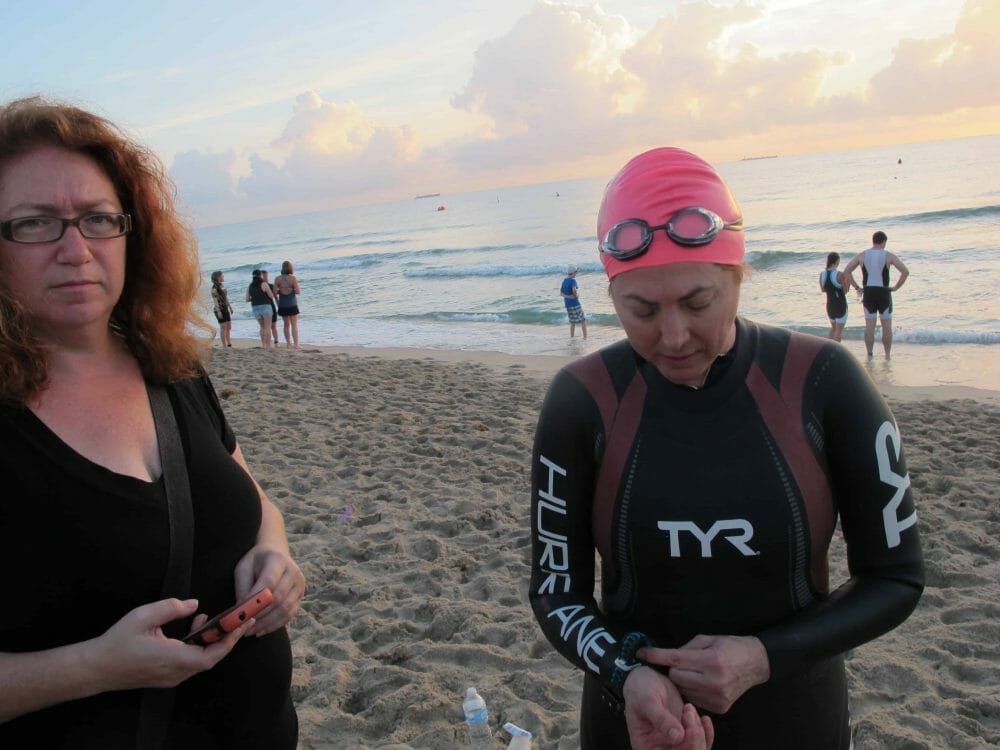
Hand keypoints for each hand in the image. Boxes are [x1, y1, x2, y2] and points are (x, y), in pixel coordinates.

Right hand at [90, 598, 248, 691]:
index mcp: (172, 659)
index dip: (230, 639)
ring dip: (212, 641)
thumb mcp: (142, 616)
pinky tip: (196, 628)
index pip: (212, 655)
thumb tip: (195, 604)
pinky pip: (190, 662)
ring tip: (214, 619)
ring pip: (201, 660)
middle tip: (240, 619)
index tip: (244, 623)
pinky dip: (199, 646)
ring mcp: (171, 677)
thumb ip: (171, 608)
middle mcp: (175, 673)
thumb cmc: (116, 642)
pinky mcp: (166, 677)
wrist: (95, 668)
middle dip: (227, 637)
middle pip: (211, 658)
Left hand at [234, 545, 304, 635]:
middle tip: (242, 627)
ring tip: (250, 631)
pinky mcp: (301, 595)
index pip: (269, 583)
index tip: (240, 614)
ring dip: (267, 623)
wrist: (275, 552)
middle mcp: (293, 572)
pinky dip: (275, 625)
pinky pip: (290, 614)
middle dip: (259, 616)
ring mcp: (300, 584)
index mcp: (278, 559)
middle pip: (278, 598)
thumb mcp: (243, 568)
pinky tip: (262, 630)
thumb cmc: (256, 561)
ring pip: (285, 609)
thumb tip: (241, 612)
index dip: (256, 601)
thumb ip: (242, 588)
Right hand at [623, 666, 713, 748]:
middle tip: (688, 712)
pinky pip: (702, 743)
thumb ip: (661, 719)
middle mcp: (661, 749)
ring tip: (688, 709)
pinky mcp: (685, 736)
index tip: (684, 726)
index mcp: (646, 747)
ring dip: (699, 732)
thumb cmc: (640, 689)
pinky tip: (704, 718)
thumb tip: (678, 737)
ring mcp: (675, 744)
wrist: (648, 678)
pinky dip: (706, 732)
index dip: (684, 748)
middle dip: (694, 738)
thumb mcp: (647, 701)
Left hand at [638, 635, 769, 713]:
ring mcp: (717, 697)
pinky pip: (694, 699)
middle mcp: (714, 681)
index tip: (642, 653)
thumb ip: (686, 649)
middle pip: (676, 677)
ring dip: (683, 681)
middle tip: (684, 663)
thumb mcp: (708, 639)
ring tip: (696, 672)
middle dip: (674, 669)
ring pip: (683, 690)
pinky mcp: (719, 708)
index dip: (656, 655)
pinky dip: (693, 690)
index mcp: (711, 660)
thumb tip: (666, 656)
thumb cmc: (731, 647)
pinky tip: (703, 683)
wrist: (756, 663)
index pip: (675, 659)